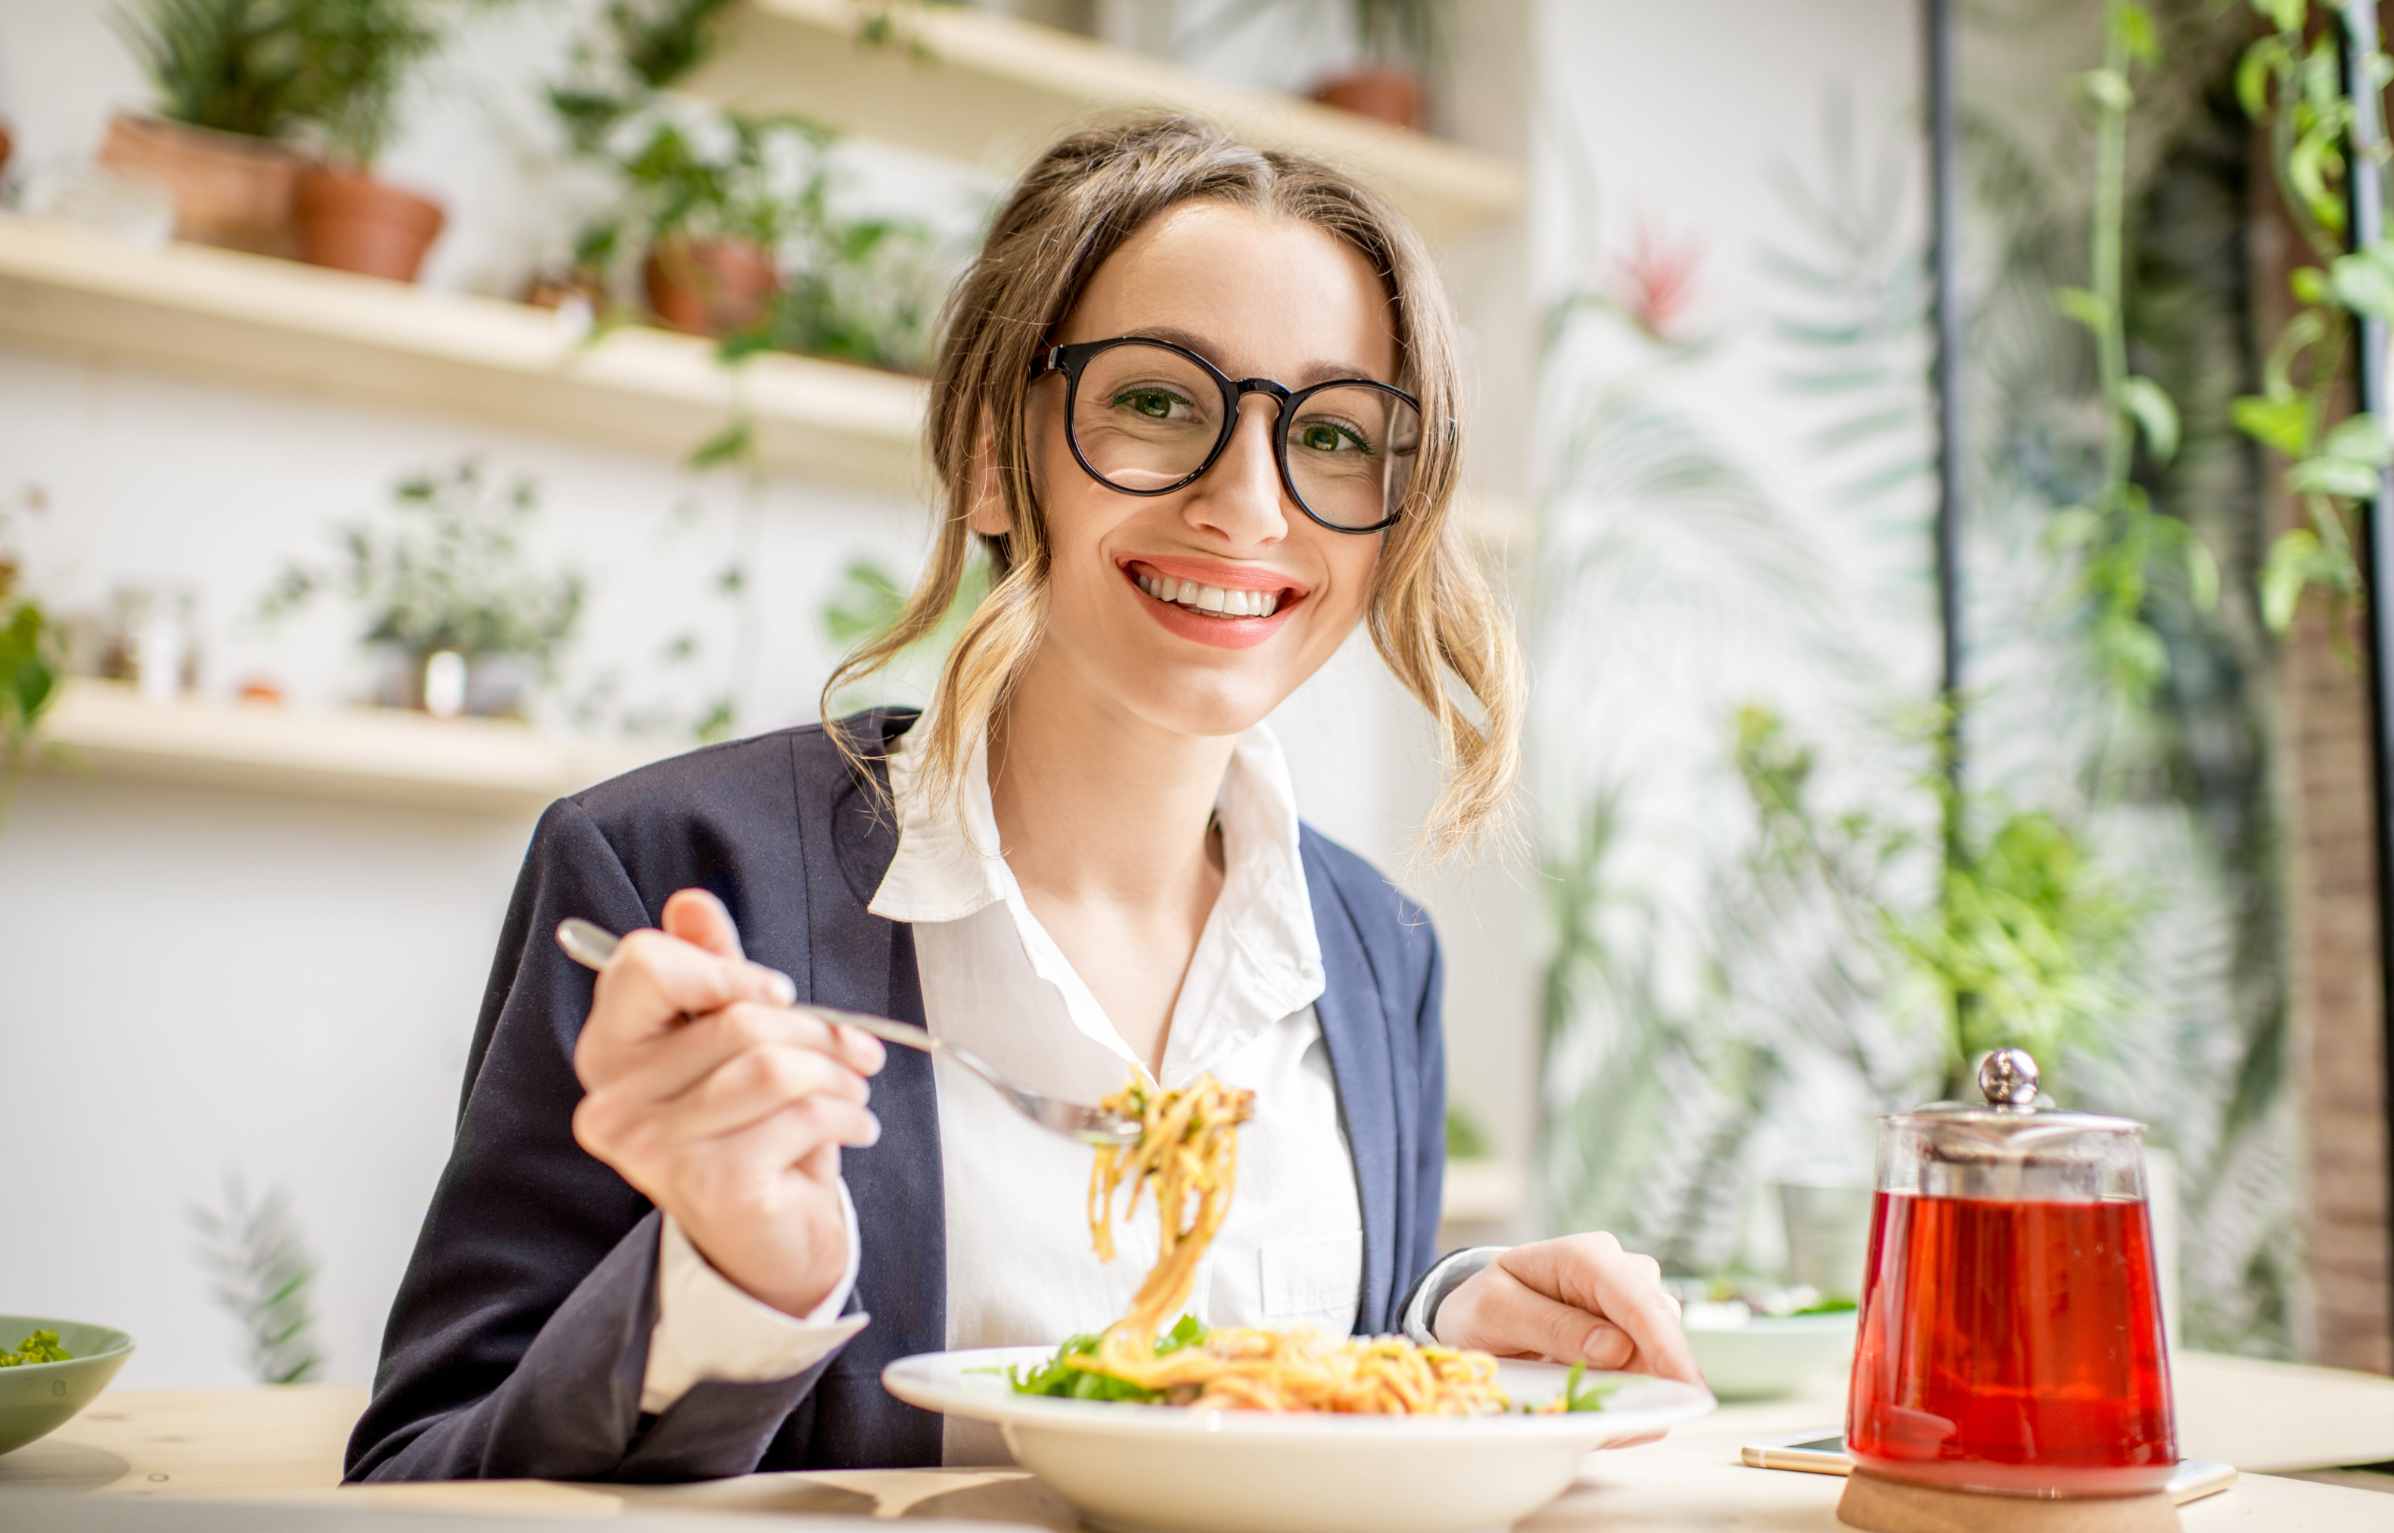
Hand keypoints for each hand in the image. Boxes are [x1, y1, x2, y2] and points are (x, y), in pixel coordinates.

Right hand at [569, 888, 887, 1318]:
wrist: (766, 1244)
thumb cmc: (748, 1129)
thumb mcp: (730, 1039)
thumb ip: (710, 968)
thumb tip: (691, 901)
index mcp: (607, 1050)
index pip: (647, 964)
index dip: (727, 969)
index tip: (779, 993)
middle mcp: (613, 1101)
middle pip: (736, 1016)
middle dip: (816, 1030)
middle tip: (855, 1051)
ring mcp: (654, 1149)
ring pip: (774, 1066)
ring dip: (838, 1075)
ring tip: (856, 1091)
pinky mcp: (709, 1186)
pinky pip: (800, 1117)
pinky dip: (847, 1116)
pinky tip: (855, 1128)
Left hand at [1434, 1233, 1701, 1425]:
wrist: (1480, 1314)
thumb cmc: (1484, 1307)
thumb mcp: (1495, 1313)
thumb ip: (1552, 1326)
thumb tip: (1617, 1348)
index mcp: (1583, 1256)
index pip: (1636, 1298)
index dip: (1664, 1344)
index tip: (1686, 1387)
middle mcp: (1619, 1269)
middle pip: (1660, 1324)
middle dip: (1652, 1372)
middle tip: (1616, 1418)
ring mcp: (1632, 1299)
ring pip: (1662, 1346)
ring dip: (1638, 1384)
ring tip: (1588, 1405)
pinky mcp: (1636, 1329)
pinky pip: (1653, 1363)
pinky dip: (1634, 1391)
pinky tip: (1599, 1403)